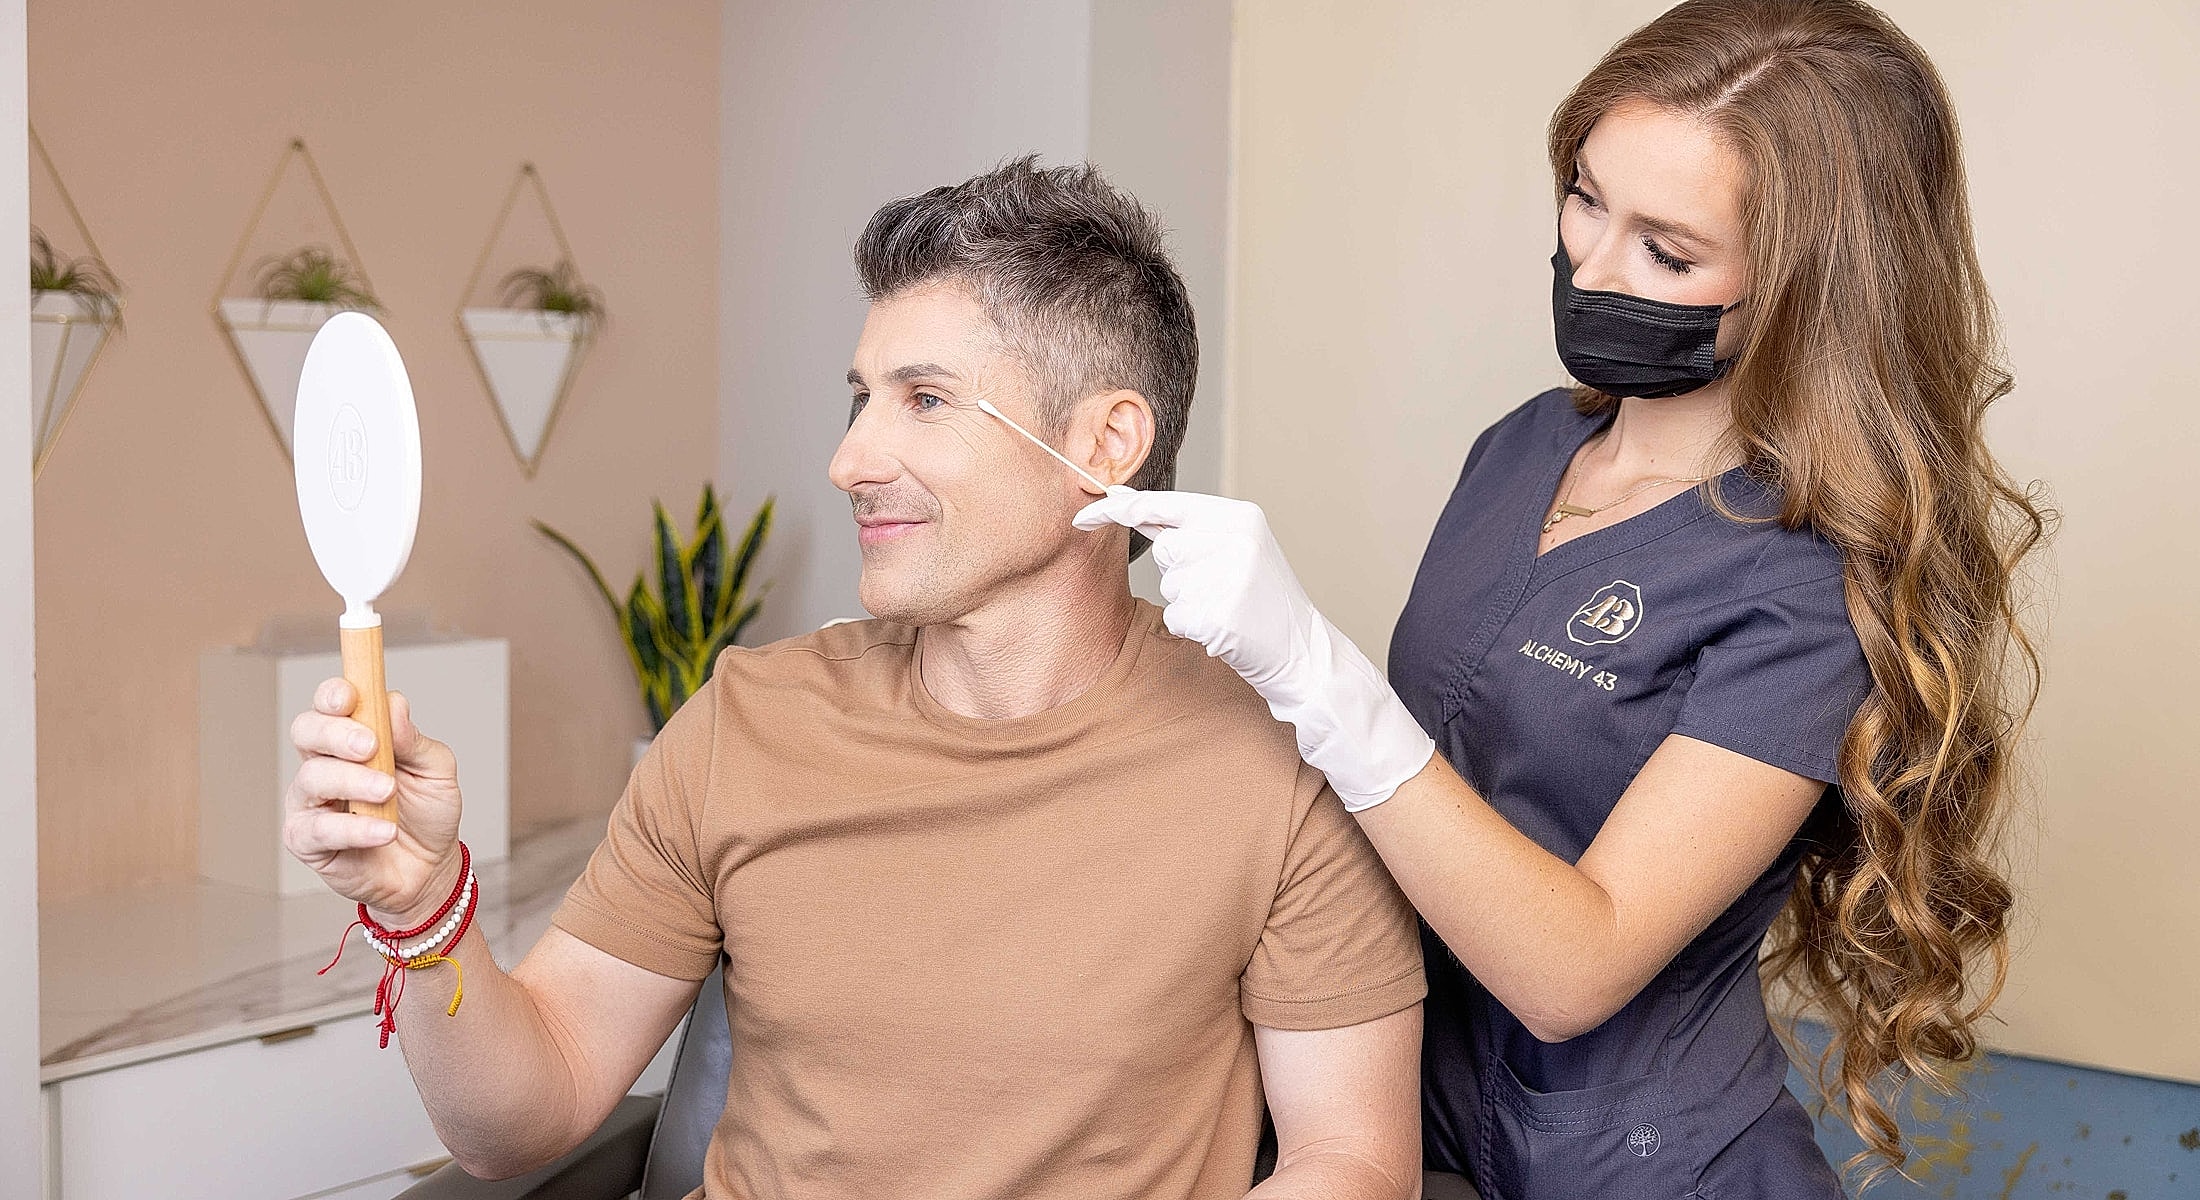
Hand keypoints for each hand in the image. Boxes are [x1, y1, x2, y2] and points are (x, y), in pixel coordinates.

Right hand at [284, 678, 465, 925]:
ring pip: (312, 778)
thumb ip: (413, 739)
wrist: (431, 868)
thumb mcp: (435, 770)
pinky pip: (319, 829)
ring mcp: (311, 801)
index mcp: (352, 737)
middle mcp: (324, 763)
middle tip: (371, 746)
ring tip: (387, 792)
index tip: (351, 697)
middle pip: (306, 731)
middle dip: (335, 733)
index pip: (329, 703)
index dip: (333, 694)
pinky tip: (383, 831)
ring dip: (353, 782)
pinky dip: (354, 829)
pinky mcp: (308, 840)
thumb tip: (393, 703)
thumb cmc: (427, 812)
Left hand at [1073, 489, 1433, 808]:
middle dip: (1182, 572)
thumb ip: (1181, 524)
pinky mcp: (1221, 616)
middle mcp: (1237, 541)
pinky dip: (1194, 627)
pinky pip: (1177, 617)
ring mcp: (1230, 578)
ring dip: (1190, 601)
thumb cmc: (1262, 597)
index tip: (1083, 515)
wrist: (1305, 651)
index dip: (1119, 509)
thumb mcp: (1234, 547)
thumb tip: (1122, 498)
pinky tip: (1226, 629)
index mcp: (1240, 516)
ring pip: (1171, 586)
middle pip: (1165, 551)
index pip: (1166, 506)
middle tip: (1223, 586)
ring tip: (1229, 607)